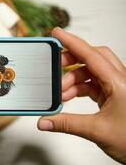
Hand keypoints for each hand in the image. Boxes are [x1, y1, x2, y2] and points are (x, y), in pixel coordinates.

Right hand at [37, 27, 125, 163]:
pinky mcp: (115, 95)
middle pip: (93, 58)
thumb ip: (67, 124)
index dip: (72, 42)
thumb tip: (47, 121)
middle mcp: (120, 81)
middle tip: (55, 65)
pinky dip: (79, 88)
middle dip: (71, 60)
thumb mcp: (98, 131)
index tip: (57, 33)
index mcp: (119, 83)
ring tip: (61, 92)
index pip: (91, 56)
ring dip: (73, 79)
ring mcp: (118, 87)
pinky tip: (70, 97)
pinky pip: (94, 84)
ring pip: (92, 72)